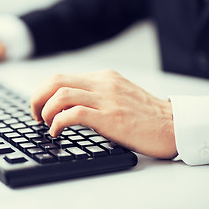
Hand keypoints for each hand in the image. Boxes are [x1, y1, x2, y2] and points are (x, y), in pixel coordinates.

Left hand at [30, 70, 176, 158]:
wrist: (172, 125)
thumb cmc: (145, 115)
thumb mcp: (118, 95)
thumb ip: (96, 94)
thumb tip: (68, 103)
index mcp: (103, 78)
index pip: (61, 77)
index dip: (43, 91)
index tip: (39, 106)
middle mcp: (102, 84)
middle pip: (55, 81)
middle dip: (37, 97)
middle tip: (35, 115)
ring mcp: (106, 99)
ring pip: (61, 95)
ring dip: (45, 110)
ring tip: (45, 123)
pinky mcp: (110, 117)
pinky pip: (74, 114)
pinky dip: (58, 122)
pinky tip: (56, 132)